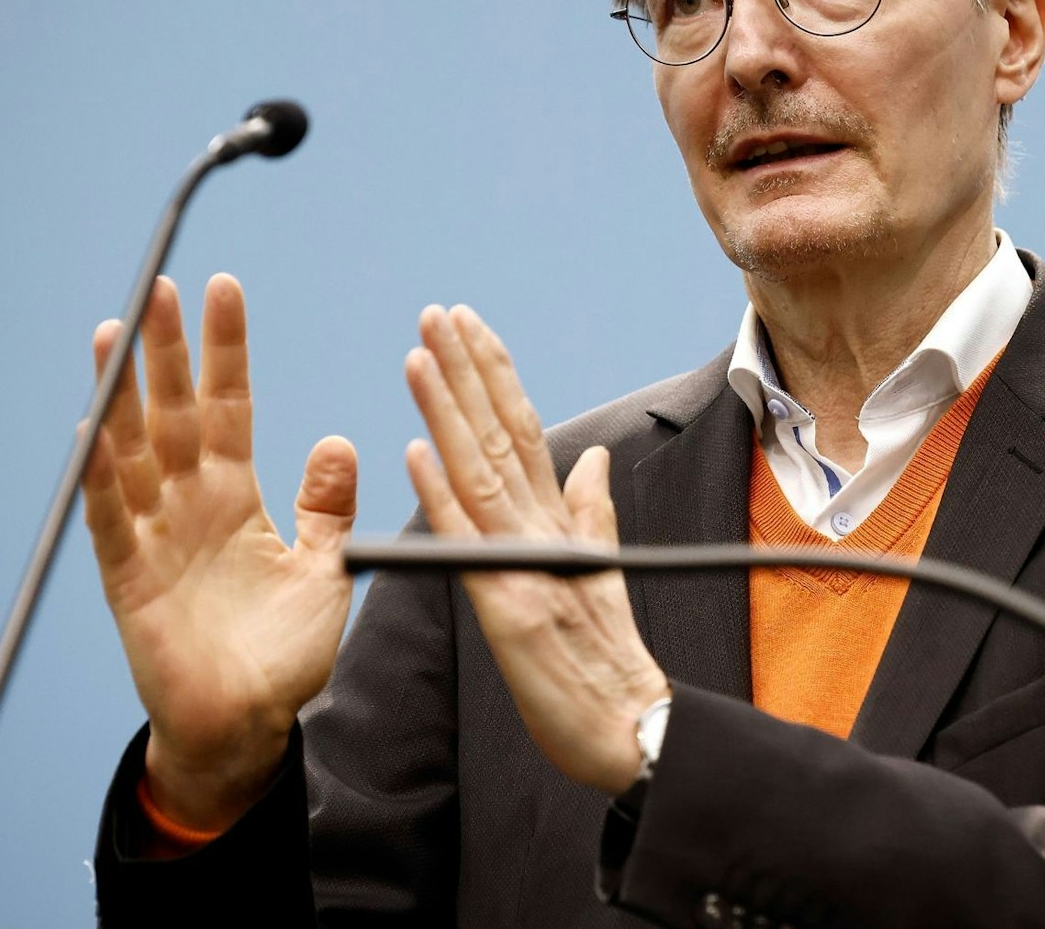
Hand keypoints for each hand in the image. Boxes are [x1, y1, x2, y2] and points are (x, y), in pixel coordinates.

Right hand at [81, 274, 358, 830]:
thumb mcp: (323, 568)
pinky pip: (111, 520)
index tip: (224, 291)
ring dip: (123, 395)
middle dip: (167, 353)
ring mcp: (155, 538)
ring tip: (115, 332)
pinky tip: (91, 431)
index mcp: (237, 498)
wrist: (250, 726)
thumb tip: (338, 440)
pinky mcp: (130, 580)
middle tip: (160, 287)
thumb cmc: (283, 652)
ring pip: (133, 452)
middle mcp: (190, 507)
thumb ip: (326, 506)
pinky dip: (100, 479)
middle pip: (175, 414)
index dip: (226, 352)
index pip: (229, 407)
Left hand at [404, 304, 667, 794]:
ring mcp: (525, 564)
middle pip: (499, 435)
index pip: (522, 431)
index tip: (468, 323)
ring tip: (421, 356)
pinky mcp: (507, 607)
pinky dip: (441, 496)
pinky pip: (468, 545)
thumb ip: (591, 513)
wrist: (629, 732)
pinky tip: (415, 453)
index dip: (493, 375)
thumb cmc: (605, 662)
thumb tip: (590, 456)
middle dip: (467, 370)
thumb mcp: (599, 574)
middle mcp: (541, 531)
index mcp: (557, 522)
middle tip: (437, 312)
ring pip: (479, 473)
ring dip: (448, 411)